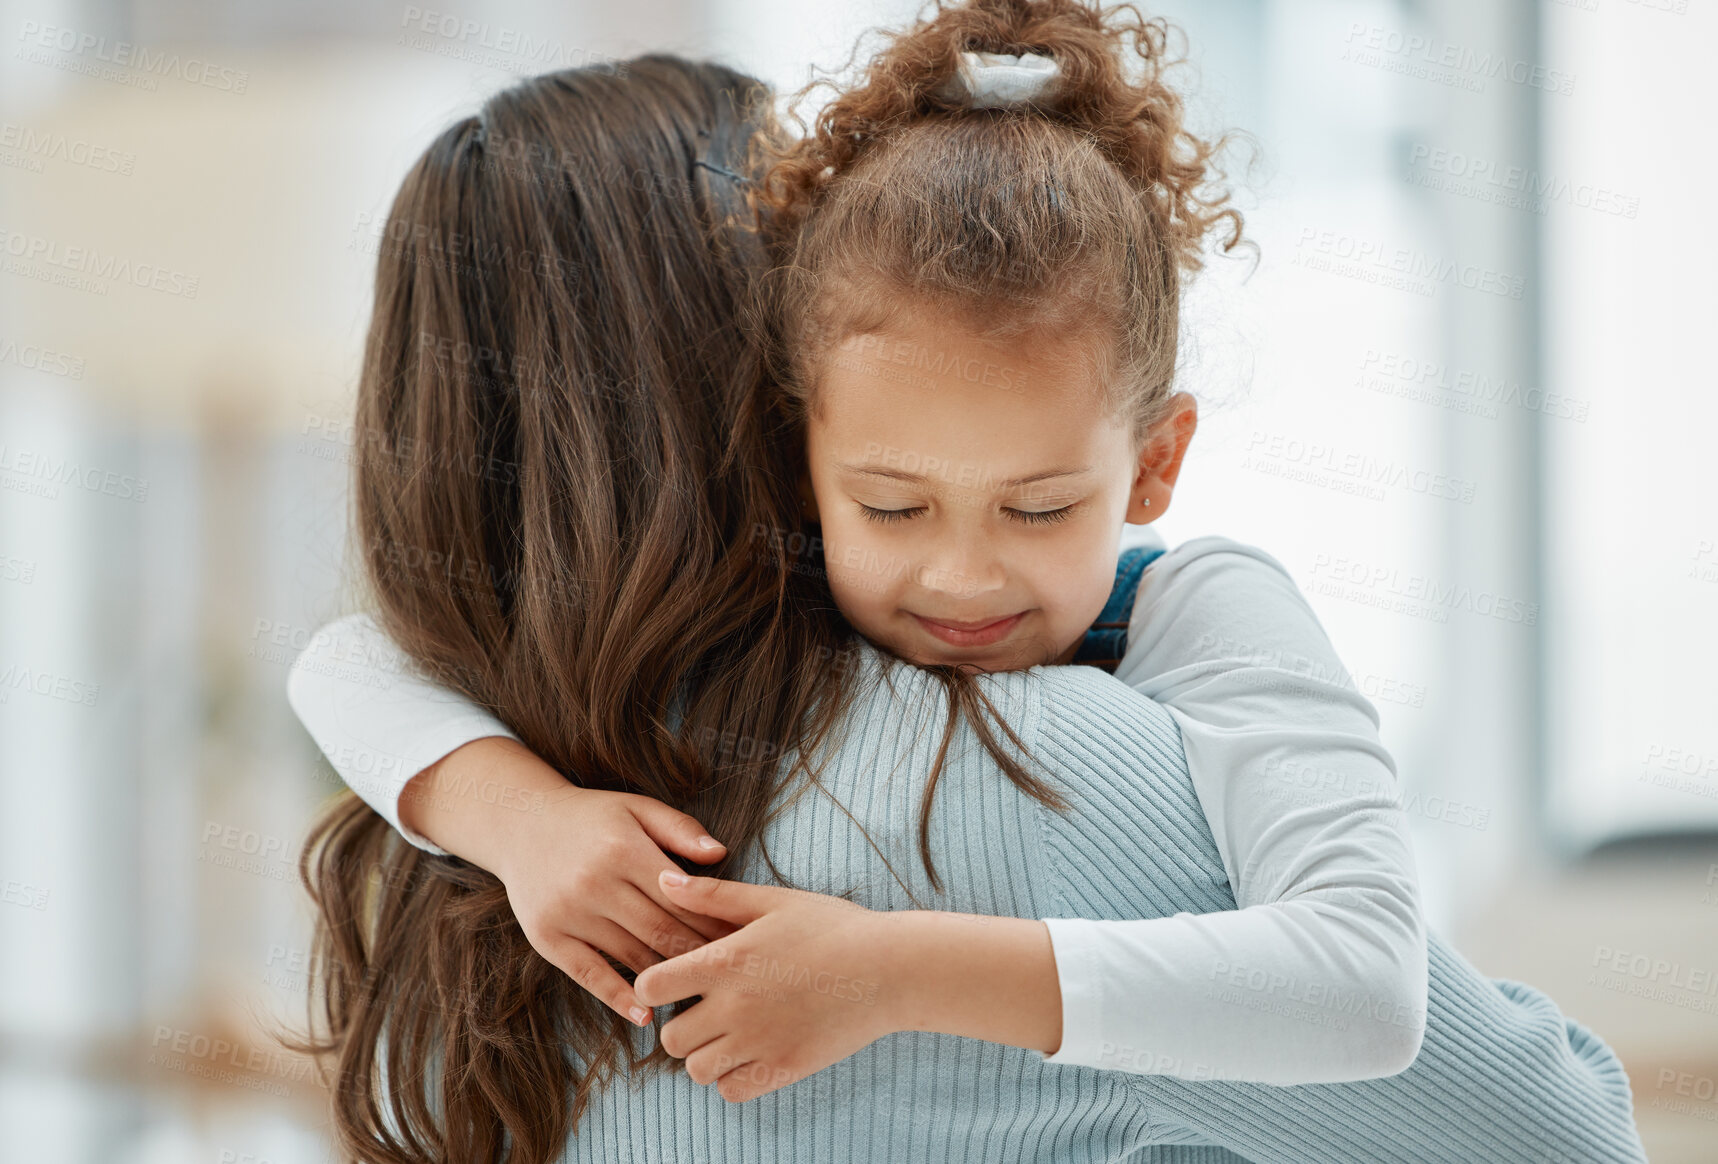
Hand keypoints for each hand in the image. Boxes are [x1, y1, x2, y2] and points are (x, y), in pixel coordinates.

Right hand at [402, 738, 738, 1024]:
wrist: (521, 822)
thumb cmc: (592, 818)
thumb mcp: (637, 809)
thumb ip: (680, 830)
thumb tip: (720, 855)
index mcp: (623, 848)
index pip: (681, 898)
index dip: (714, 923)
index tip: (742, 942)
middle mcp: (594, 882)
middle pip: (660, 931)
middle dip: (699, 955)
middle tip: (730, 976)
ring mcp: (568, 912)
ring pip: (631, 955)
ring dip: (668, 978)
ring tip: (700, 993)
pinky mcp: (547, 937)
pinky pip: (589, 974)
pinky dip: (618, 998)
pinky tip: (645, 1012)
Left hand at [633, 872, 899, 1101]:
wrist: (890, 969)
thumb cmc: (832, 927)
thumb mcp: (772, 901)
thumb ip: (713, 896)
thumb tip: (662, 882)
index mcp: (725, 961)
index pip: (650, 987)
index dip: (654, 985)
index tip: (674, 982)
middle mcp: (734, 1006)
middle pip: (670, 1038)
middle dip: (682, 1024)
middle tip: (707, 1009)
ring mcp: (759, 1042)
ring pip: (696, 1070)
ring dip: (705, 1054)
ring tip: (730, 1033)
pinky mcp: (783, 1068)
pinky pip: (731, 1091)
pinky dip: (733, 1077)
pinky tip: (752, 1051)